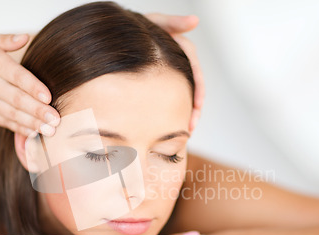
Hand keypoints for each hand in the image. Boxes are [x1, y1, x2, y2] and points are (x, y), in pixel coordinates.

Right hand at [0, 33, 60, 135]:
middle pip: (17, 99)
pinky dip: (19, 129)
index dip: (33, 88)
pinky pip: (4, 123)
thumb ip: (6, 40)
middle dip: (38, 111)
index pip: (16, 76)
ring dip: (32, 124)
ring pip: (12, 114)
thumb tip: (25, 37)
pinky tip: (34, 134)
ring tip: (50, 131)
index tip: (49, 97)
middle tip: (56, 119)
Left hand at [146, 13, 204, 131]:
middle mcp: (182, 64)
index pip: (196, 72)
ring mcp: (174, 74)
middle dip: (195, 109)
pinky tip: (174, 125)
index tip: (197, 105)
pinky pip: (174, 98)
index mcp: (183, 51)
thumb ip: (174, 22)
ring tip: (187, 130)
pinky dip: (176, 111)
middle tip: (191, 125)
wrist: (120, 34)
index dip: (198, 89)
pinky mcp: (165, 82)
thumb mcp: (156, 22)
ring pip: (185, 96)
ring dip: (188, 113)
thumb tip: (195, 20)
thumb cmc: (139, 26)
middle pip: (194, 89)